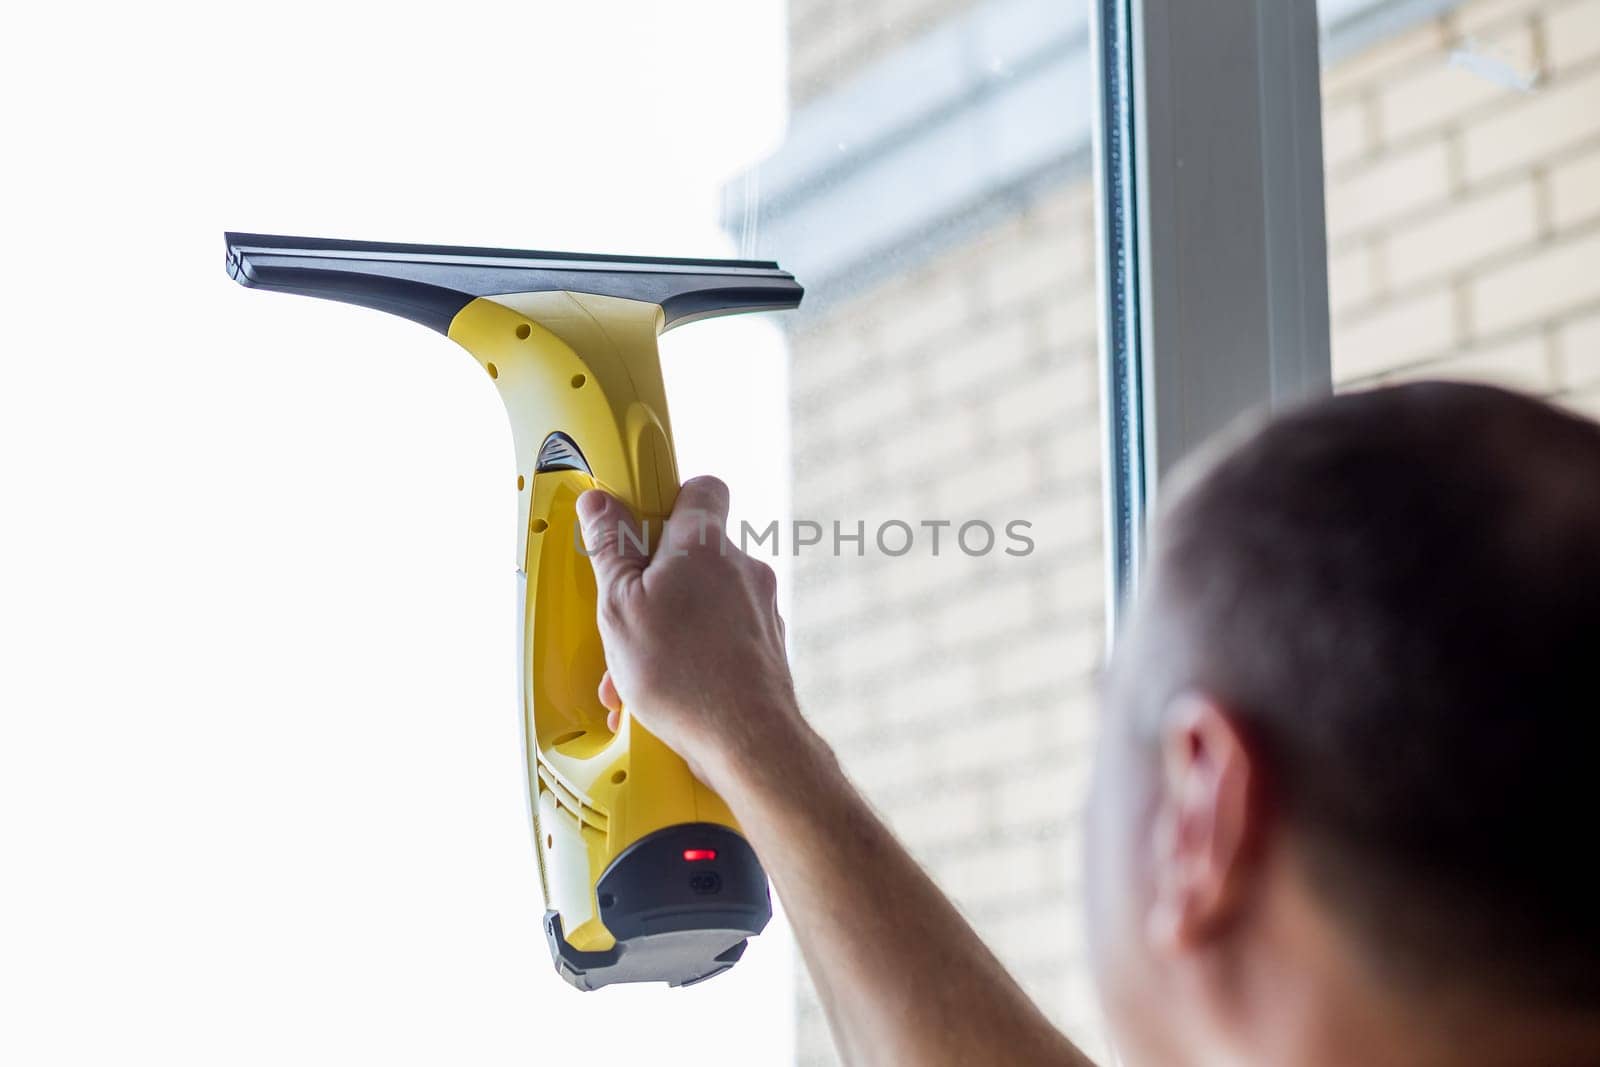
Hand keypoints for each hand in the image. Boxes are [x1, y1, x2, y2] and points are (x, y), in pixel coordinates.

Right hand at [577, 476, 812, 793]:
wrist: (746, 740)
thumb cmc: (686, 674)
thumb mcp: (620, 605)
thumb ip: (610, 548)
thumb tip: (599, 505)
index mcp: (705, 544)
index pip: (700, 488)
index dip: (666, 499)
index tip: (635, 521)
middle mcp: (742, 568)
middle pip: (693, 552)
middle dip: (653, 582)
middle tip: (625, 611)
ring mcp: (760, 608)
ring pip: (704, 601)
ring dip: (666, 626)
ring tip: (635, 669)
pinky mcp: (765, 645)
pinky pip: (720, 635)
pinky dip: (691, 653)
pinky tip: (663, 689)